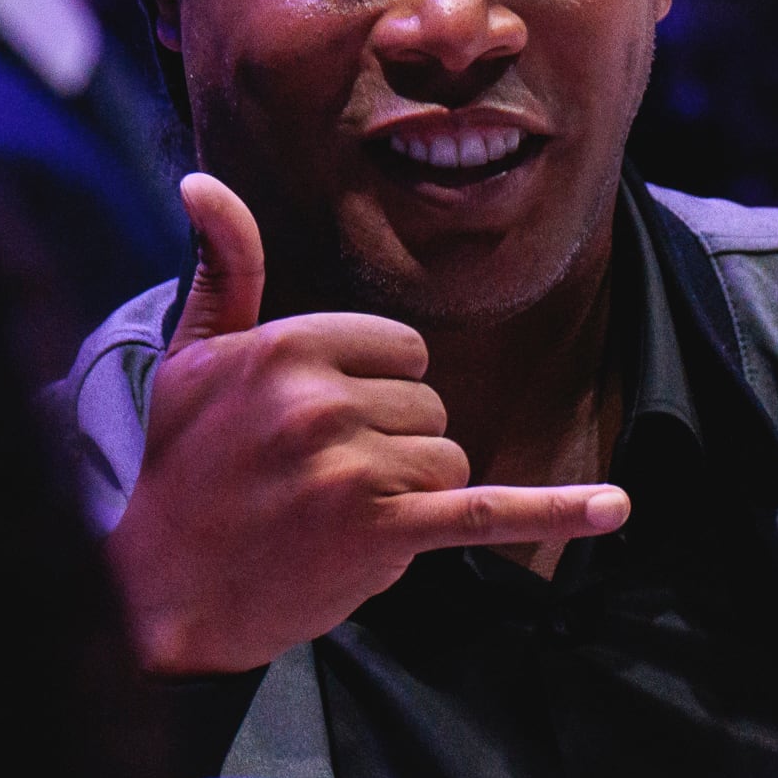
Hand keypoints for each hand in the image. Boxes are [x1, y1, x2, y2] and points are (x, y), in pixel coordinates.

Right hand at [107, 176, 627, 674]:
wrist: (163, 594)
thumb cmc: (182, 470)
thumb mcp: (195, 357)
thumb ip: (226, 269)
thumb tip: (203, 182)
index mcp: (290, 346)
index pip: (400, 350)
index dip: (372, 393)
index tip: (311, 430)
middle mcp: (323, 400)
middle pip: (429, 405)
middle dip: (392, 446)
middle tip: (314, 484)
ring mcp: (356, 468)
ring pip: (450, 459)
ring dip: (411, 495)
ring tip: (332, 519)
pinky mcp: (384, 533)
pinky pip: (487, 511)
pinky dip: (555, 512)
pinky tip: (615, 509)